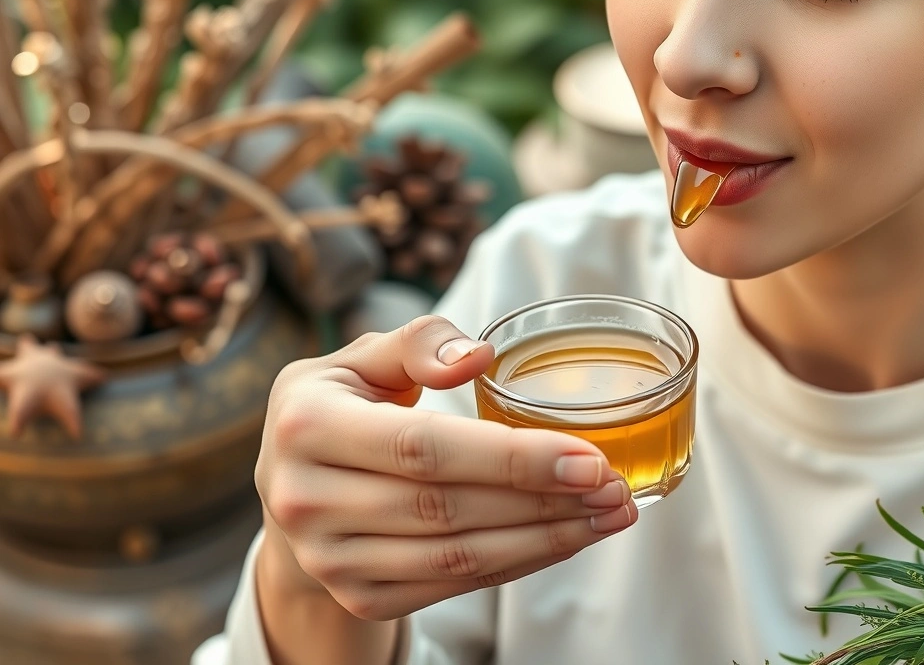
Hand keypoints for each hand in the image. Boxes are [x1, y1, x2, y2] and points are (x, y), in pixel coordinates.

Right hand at [255, 315, 636, 621]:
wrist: (290, 488)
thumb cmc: (342, 406)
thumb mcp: (362, 358)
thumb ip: (419, 344)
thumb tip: (479, 356)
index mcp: (308, 425)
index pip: (424, 447)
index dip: (511, 458)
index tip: (588, 458)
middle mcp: (306, 499)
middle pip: (448, 508)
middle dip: (545, 501)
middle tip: (615, 488)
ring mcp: (330, 559)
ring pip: (457, 557)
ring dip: (546, 539)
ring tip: (608, 515)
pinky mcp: (359, 597)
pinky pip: (453, 586)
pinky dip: (518, 563)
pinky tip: (564, 538)